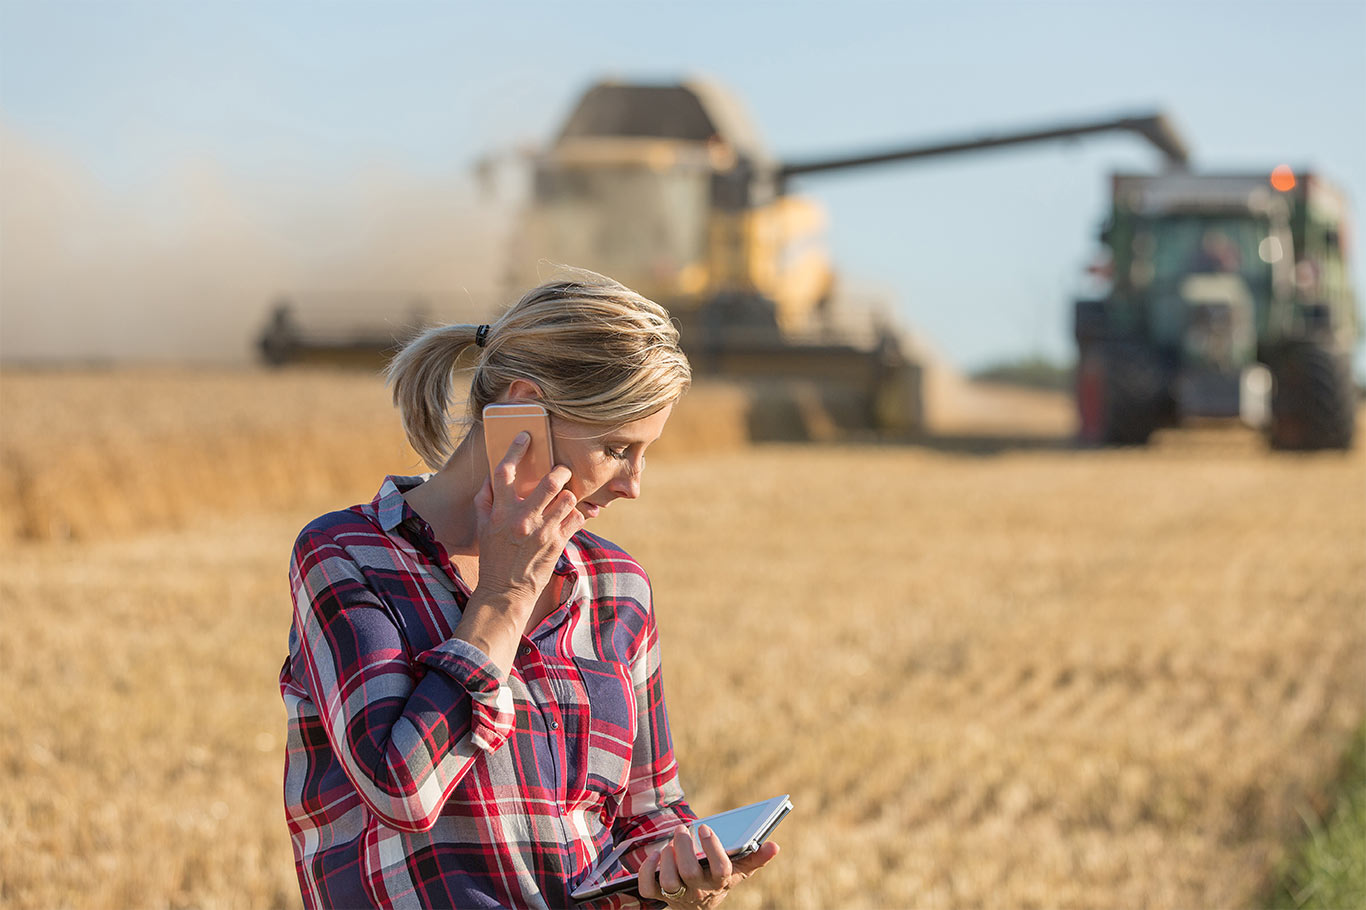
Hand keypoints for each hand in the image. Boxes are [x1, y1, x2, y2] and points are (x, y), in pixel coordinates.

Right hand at [471, 431, 583, 618]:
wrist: (505, 592)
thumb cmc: (493, 557)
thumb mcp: (482, 528)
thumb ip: (485, 501)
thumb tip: (491, 479)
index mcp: (500, 511)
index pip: (505, 472)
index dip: (515, 449)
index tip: (525, 437)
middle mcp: (521, 518)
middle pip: (550, 481)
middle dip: (560, 471)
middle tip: (562, 471)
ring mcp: (542, 531)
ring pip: (568, 498)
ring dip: (569, 496)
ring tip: (565, 500)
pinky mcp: (557, 544)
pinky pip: (577, 518)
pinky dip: (578, 515)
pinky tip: (572, 518)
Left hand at [637, 824, 779, 908]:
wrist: (698, 903)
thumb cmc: (718, 877)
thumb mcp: (739, 870)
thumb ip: (756, 857)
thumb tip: (775, 846)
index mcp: (719, 882)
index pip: (721, 870)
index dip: (713, 849)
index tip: (705, 828)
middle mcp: (699, 890)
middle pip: (690, 874)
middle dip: (684, 849)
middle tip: (682, 829)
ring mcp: (678, 895)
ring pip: (669, 882)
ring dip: (667, 860)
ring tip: (671, 843)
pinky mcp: (659, 895)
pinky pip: (648, 888)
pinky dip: (647, 871)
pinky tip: (655, 855)